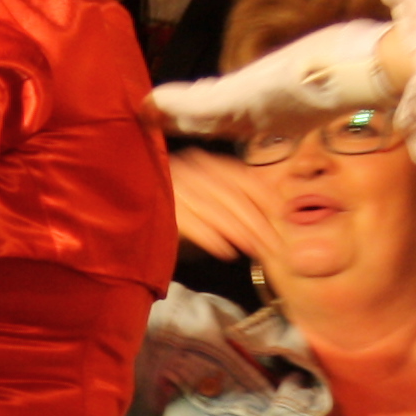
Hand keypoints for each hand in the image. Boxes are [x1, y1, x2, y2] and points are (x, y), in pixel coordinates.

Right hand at [147, 15, 394, 138]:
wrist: (373, 70)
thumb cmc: (364, 62)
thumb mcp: (339, 65)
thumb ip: (329, 66)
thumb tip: (343, 55)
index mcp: (291, 111)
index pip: (246, 118)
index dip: (219, 120)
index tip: (198, 118)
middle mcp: (270, 116)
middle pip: (219, 124)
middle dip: (190, 121)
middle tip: (159, 120)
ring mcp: (256, 109)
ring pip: (207, 116)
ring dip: (176, 115)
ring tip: (148, 112)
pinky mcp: (247, 96)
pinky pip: (203, 102)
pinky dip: (175, 102)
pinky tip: (151, 100)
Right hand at [167, 145, 278, 260]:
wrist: (135, 211)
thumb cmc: (177, 207)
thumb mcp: (208, 195)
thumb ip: (234, 198)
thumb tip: (271, 211)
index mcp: (205, 163)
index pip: (242, 176)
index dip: (265, 195)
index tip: (280, 214)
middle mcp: (190, 171)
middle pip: (233, 196)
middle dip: (257, 222)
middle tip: (274, 244)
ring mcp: (174, 189)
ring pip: (216, 211)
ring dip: (239, 233)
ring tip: (255, 250)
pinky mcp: (162, 209)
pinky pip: (194, 225)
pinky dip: (213, 239)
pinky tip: (227, 252)